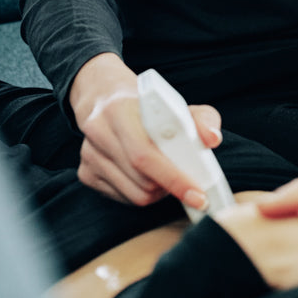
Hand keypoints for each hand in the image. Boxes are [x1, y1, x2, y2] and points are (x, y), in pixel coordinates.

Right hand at [69, 53, 221, 206]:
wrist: (106, 99)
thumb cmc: (148, 106)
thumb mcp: (179, 105)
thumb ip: (203, 118)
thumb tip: (212, 139)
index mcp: (121, 109)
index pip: (145, 155)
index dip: (174, 178)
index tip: (199, 194)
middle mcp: (99, 131)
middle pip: (142, 181)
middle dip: (171, 187)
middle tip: (188, 183)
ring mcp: (89, 154)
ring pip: (134, 195)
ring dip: (158, 192)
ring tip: (167, 176)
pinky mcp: (85, 172)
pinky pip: (121, 198)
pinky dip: (140, 193)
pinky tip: (147, 176)